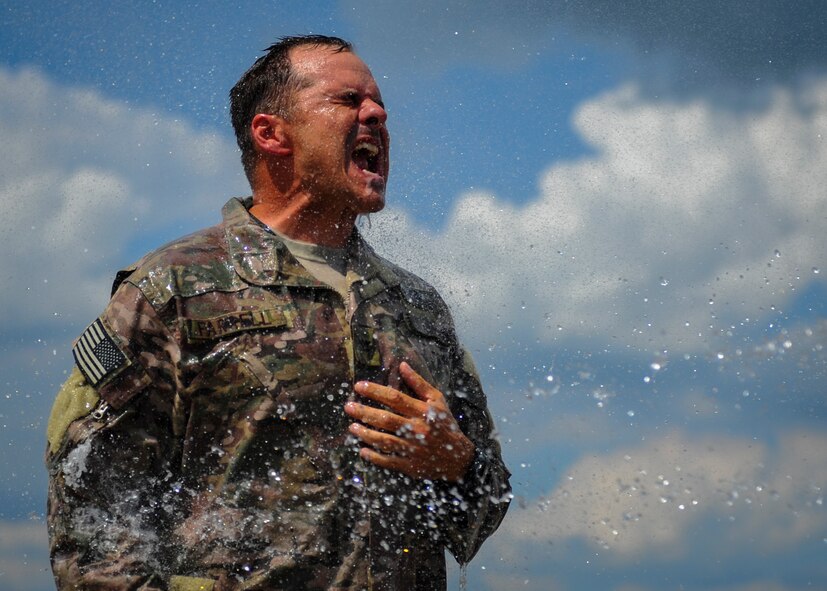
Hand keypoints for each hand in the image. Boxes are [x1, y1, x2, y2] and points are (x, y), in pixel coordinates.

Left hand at [344, 362, 474, 481]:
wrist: (458, 457)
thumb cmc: (445, 424)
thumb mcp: (437, 400)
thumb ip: (419, 383)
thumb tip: (402, 365)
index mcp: (423, 411)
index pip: (395, 398)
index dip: (375, 391)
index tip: (359, 386)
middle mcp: (417, 429)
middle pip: (386, 419)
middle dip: (364, 412)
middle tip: (348, 407)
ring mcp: (413, 449)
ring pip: (384, 441)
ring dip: (365, 434)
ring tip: (352, 428)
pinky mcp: (410, 466)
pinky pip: (389, 461)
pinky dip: (374, 457)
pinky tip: (363, 451)